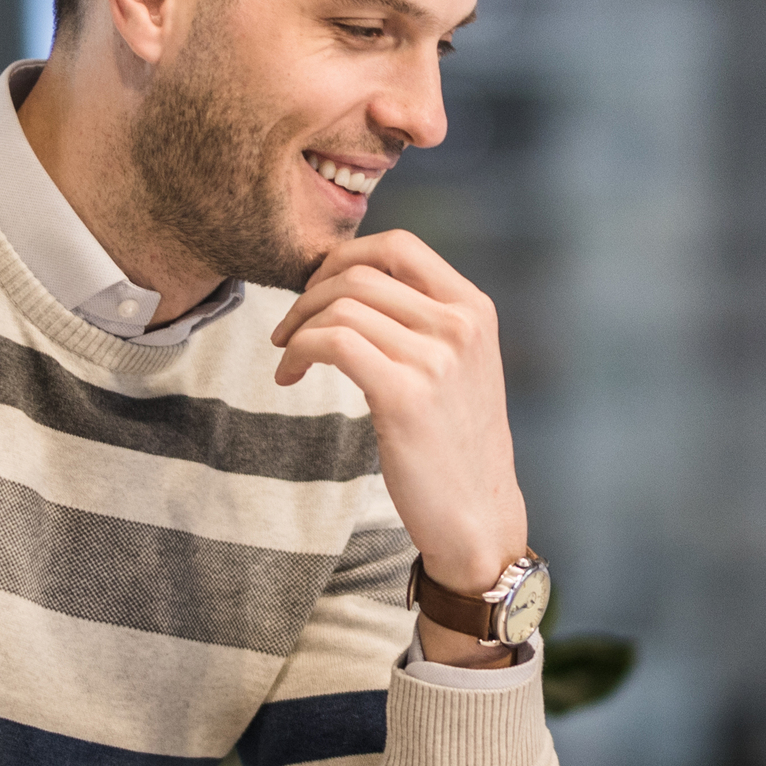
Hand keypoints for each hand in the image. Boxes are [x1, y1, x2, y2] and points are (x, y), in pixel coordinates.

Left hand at [269, 230, 531, 663]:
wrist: (478, 518)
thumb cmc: (456, 447)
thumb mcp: (458, 367)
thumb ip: (424, 322)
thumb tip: (353, 285)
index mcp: (474, 309)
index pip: (398, 246)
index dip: (344, 255)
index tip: (318, 287)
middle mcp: (460, 324)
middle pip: (359, 273)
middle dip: (309, 293)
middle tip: (287, 328)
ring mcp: (436, 358)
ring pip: (340, 306)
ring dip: (297, 326)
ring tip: (287, 356)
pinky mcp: (405, 395)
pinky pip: (332, 343)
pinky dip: (298, 351)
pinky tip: (289, 376)